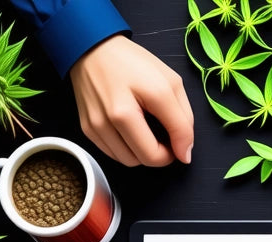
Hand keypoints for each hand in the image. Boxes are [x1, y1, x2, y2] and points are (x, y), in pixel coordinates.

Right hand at [70, 35, 193, 166]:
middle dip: (160, 155)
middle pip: (143, 161)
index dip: (175, 152)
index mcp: (128, 110)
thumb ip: (183, 121)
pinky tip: (131, 130)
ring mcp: (95, 127)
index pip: (157, 154)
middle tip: (166, 137)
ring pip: (128, 161)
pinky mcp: (87, 129)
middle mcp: (108, 122)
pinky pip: (112, 153)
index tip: (179, 141)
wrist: (93, 49)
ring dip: (143, 153)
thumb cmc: (133, 63)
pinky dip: (127, 148)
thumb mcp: (170, 84)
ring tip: (148, 130)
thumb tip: (185, 153)